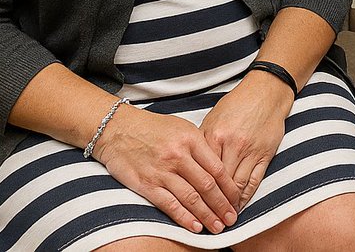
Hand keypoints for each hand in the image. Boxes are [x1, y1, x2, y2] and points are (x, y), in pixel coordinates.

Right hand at [94, 105, 241, 233]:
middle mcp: (178, 155)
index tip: (237, 199)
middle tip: (232, 218)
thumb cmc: (152, 128)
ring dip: (207, 215)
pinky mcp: (146, 184)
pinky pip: (169, 205)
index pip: (217, 168)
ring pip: (191, 198)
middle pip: (207, 185)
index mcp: (191, 139)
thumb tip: (219, 169)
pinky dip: (184, 218)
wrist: (117, 129)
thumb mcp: (181, 127)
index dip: (229, 187)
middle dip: (222, 205)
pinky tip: (195, 227)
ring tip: (218, 227)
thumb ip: (200, 146)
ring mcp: (162, 171)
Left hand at [199, 72, 295, 208]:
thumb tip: (189, 164)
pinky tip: (240, 205)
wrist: (266, 92)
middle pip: (218, 182)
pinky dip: (246, 196)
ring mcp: (250, 151)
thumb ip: (201, 142)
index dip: (195, 189)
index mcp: (214, 136)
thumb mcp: (213, 119)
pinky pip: (254, 181)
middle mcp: (232, 145)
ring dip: (229, 204)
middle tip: (206, 217)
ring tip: (222, 216)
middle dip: (211, 202)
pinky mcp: (265, 154)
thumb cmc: (237, 104)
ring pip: (236, 185)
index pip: (201, 170)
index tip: (190, 203)